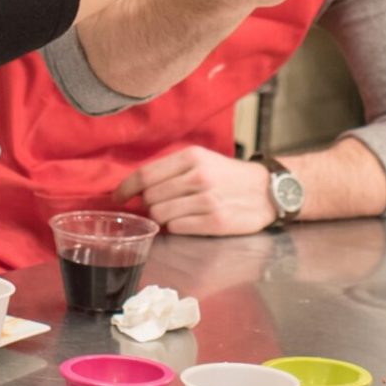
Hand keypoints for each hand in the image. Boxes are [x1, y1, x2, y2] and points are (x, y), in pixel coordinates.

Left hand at [114, 145, 275, 234]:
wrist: (267, 191)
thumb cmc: (228, 176)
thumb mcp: (202, 160)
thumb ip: (171, 171)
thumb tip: (135, 188)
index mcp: (192, 157)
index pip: (146, 175)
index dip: (126, 188)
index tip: (118, 197)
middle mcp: (199, 177)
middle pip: (150, 198)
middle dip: (147, 205)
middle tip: (156, 206)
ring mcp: (207, 201)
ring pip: (160, 215)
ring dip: (161, 217)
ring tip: (175, 213)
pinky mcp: (215, 222)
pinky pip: (177, 228)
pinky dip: (176, 227)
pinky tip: (188, 221)